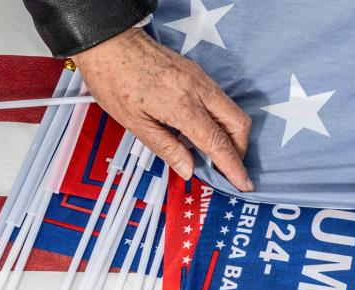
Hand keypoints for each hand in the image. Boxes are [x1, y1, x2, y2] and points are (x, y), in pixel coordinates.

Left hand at [72, 28, 253, 191]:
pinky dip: (222, 120)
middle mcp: (199, 91)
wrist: (111, 40)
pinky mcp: (198, 73)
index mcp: (182, 106)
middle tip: (228, 168)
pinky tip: (205, 130)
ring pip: (233, 111)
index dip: (233, 167)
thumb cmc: (114, 79)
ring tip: (216, 153)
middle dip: (240, 150)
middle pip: (239, 125)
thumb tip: (189, 170)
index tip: (243, 184)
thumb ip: (166, 147)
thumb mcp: (134, 122)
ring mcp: (201, 79)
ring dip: (232, 135)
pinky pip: (221, 100)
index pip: (218, 143)